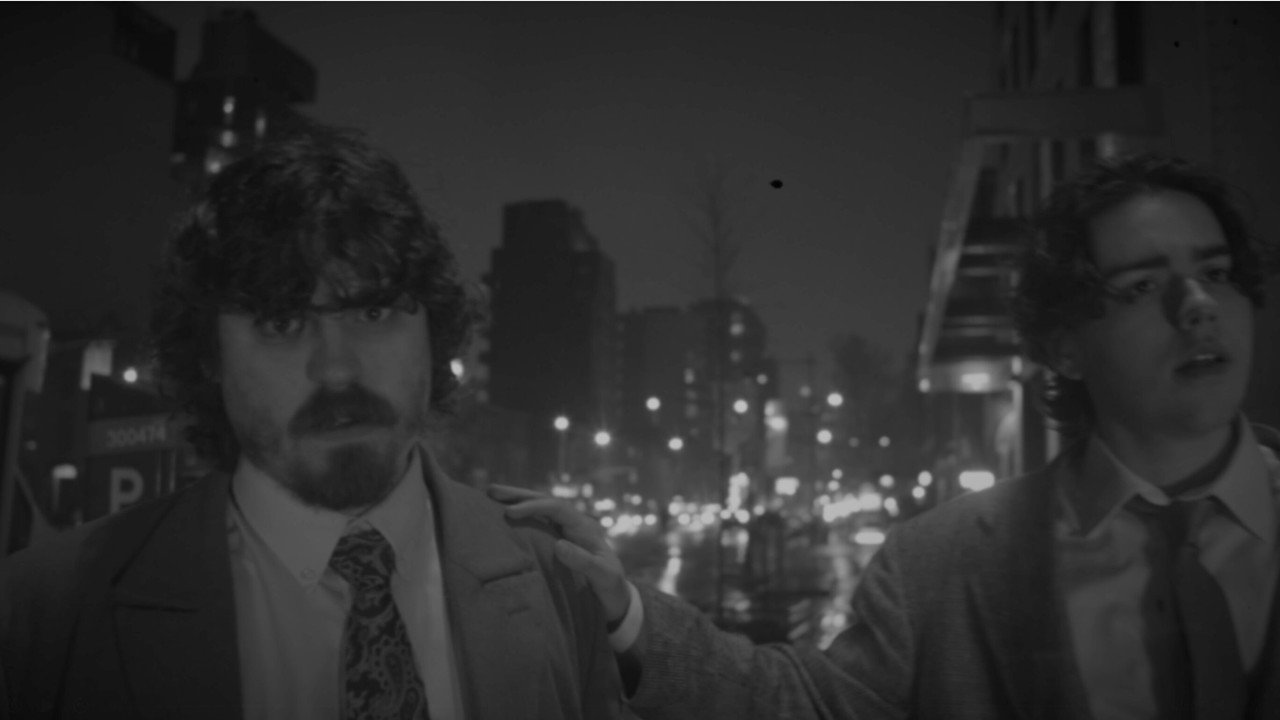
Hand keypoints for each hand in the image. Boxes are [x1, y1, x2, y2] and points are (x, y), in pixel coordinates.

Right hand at [488, 484, 631, 624]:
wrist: (615, 598)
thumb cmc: (611, 587)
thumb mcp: (603, 576)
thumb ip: (584, 562)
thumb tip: (559, 545)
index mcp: (583, 527)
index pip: (556, 508)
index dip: (533, 507)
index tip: (510, 512)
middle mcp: (572, 525)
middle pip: (544, 502)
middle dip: (519, 495)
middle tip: (491, 491)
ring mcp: (563, 532)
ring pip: (538, 510)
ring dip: (516, 502)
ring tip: (490, 496)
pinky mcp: (555, 542)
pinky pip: (535, 525)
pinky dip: (519, 518)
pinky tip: (501, 518)